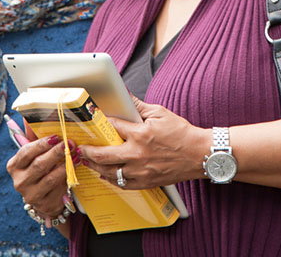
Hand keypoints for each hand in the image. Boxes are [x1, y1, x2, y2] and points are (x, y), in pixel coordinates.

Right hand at [7, 135, 72, 217]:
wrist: (45, 197)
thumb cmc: (40, 169)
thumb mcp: (35, 156)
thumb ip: (35, 139)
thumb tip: (35, 120)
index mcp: (14, 166)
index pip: (26, 152)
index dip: (41, 144)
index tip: (56, 136)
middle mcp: (19, 181)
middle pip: (39, 165)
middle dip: (56, 153)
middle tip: (70, 144)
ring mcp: (31, 195)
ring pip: (50, 178)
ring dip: (65, 165)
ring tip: (76, 156)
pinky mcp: (44, 205)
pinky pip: (58, 189)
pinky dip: (68, 178)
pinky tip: (75, 170)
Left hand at [79, 96, 207, 189]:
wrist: (200, 154)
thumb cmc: (181, 133)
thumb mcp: (160, 113)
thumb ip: (138, 106)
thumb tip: (125, 95)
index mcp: (140, 134)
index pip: (112, 127)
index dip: (100, 123)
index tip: (91, 122)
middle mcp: (137, 154)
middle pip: (102, 156)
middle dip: (87, 152)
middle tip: (80, 148)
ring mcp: (140, 171)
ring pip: (109, 173)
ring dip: (95, 167)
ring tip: (88, 161)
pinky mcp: (146, 182)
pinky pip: (122, 184)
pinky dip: (111, 179)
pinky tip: (106, 174)